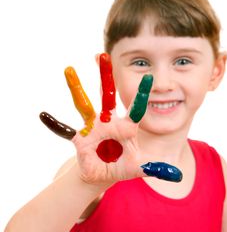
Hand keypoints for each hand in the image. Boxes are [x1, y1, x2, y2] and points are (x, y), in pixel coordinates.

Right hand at [40, 53, 181, 183]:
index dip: (143, 94)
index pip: (137, 107)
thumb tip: (179, 175)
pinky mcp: (80, 137)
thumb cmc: (123, 167)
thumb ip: (157, 169)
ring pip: (84, 103)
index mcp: (127, 126)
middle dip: (105, 76)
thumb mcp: (140, 168)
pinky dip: (54, 123)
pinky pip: (65, 129)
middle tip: (103, 56)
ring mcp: (93, 127)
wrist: (105, 174)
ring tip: (69, 69)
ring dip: (76, 87)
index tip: (150, 76)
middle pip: (107, 94)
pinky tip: (43, 114)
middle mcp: (109, 121)